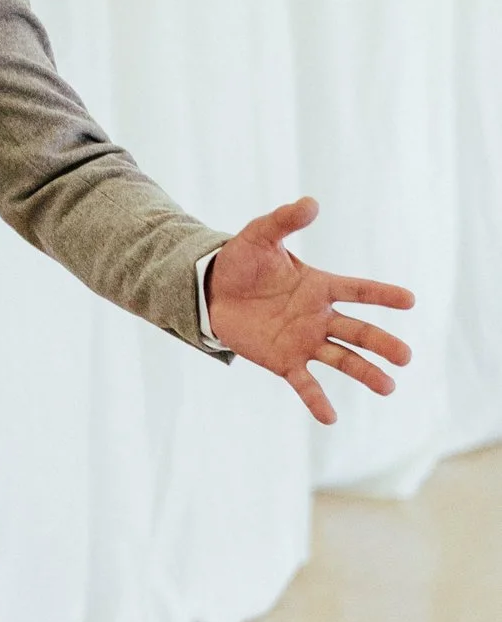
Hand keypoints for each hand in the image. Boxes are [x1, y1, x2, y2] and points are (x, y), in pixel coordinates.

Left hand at [205, 198, 413, 423]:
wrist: (211, 291)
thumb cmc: (241, 262)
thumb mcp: (260, 236)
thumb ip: (285, 220)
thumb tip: (311, 203)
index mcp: (320, 286)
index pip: (358, 291)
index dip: (382, 294)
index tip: (410, 300)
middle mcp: (319, 316)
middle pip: (358, 331)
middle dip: (382, 344)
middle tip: (406, 357)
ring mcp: (304, 340)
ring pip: (341, 359)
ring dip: (365, 372)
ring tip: (388, 387)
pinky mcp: (284, 360)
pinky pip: (305, 383)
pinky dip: (317, 400)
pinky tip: (331, 418)